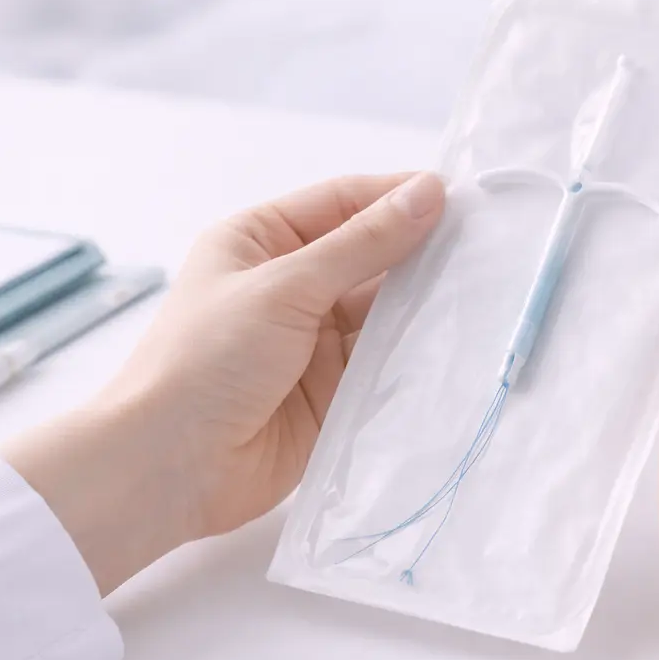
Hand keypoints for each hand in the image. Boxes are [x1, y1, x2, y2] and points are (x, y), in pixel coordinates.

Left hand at [2, 172, 445, 592]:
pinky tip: (457, 344)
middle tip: (489, 249)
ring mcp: (309, 342)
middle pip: (367, 257)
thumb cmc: (206, 360)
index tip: (460, 200)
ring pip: (380, 312)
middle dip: (420, 254)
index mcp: (258, 241)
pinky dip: (413, 355)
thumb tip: (427, 193)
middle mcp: (286, 286)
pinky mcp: (330, 394)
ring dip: (422, 306)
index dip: (396, 198)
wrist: (169, 466)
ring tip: (486, 293)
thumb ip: (361, 245)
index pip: (340, 204)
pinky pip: (381, 364)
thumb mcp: (284, 288)